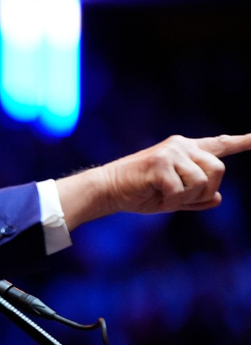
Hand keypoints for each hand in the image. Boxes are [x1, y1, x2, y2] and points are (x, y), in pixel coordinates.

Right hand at [56, 133, 250, 229]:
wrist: (108, 190)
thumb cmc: (137, 194)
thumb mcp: (171, 199)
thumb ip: (195, 198)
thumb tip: (218, 199)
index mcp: (186, 151)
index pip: (219, 144)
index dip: (242, 142)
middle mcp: (181, 146)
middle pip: (218, 169)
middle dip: (206, 190)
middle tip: (183, 198)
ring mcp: (171, 152)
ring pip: (202, 181)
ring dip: (186, 198)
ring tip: (165, 197)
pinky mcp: (160, 163)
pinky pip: (181, 190)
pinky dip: (170, 202)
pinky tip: (156, 198)